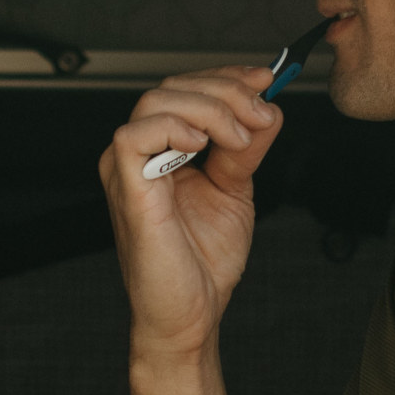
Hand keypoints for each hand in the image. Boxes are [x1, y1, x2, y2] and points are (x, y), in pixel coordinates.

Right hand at [100, 65, 281, 362]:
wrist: (191, 316)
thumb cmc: (202, 264)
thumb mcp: (236, 190)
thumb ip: (246, 148)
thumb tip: (267, 108)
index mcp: (161, 151)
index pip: (185, 90)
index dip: (226, 79)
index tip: (266, 81)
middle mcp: (139, 155)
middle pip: (172, 87)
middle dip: (226, 91)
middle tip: (261, 113)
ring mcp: (127, 170)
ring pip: (156, 101)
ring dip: (210, 109)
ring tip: (241, 138)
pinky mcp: (126, 189)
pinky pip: (134, 135)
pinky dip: (173, 128)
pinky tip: (201, 147)